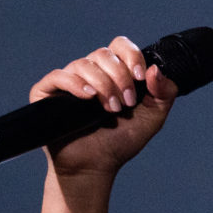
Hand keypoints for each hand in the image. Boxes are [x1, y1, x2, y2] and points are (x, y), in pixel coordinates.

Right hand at [29, 35, 182, 180]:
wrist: (97, 166)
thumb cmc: (121, 141)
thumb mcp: (153, 117)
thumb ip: (164, 92)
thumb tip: (156, 69)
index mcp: (112, 72)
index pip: (119, 46)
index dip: (132, 56)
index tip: (140, 78)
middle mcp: (89, 72)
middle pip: (103, 54)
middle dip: (119, 77)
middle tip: (126, 103)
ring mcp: (68, 81)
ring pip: (83, 64)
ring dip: (102, 85)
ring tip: (111, 109)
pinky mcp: (47, 94)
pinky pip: (57, 76)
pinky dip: (74, 83)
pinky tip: (88, 97)